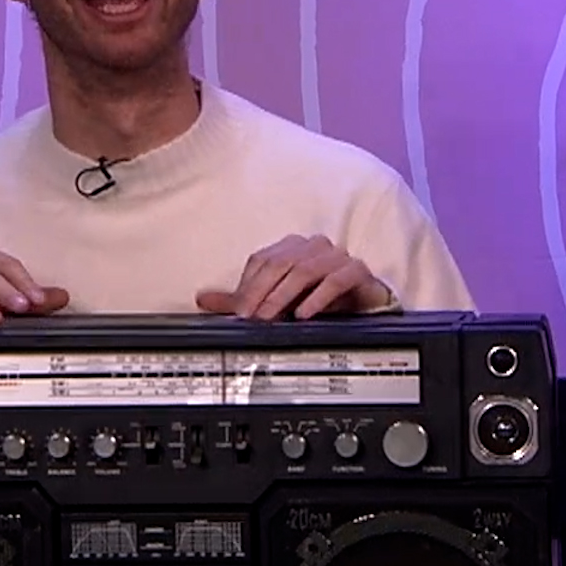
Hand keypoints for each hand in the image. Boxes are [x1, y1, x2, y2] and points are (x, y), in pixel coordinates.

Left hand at [196, 234, 392, 319]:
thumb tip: (202, 299)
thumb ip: (241, 300)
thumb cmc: (319, 299)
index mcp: (291, 248)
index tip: (238, 312)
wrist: (363, 307)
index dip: (247, 285)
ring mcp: (336, 256)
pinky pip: (337, 279)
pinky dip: (319, 296)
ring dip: (285, 296)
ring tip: (272, 317)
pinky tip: (306, 313)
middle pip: (280, 263)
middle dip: (262, 293)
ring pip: (305, 270)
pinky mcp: (357, 271)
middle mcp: (312, 247)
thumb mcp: (275, 302)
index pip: (262, 261)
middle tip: (250, 318)